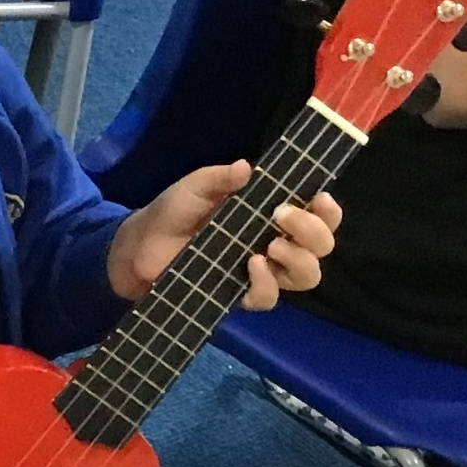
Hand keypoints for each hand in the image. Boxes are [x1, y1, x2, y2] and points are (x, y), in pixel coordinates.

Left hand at [107, 160, 340, 309]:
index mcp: (273, 215)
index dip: (328, 211)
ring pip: (306, 276)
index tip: (319, 198)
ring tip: (270, 246)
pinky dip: (266, 284)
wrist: (138, 246)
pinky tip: (250, 266)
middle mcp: (276, 244)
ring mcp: (260, 272)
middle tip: (281, 217)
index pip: (319, 216)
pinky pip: (267, 298)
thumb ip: (220, 178)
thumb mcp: (195, 187)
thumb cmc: (173, 212)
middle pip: (322, 246)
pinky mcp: (238, 294)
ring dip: (298, 260)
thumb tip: (246, 167)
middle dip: (313, 231)